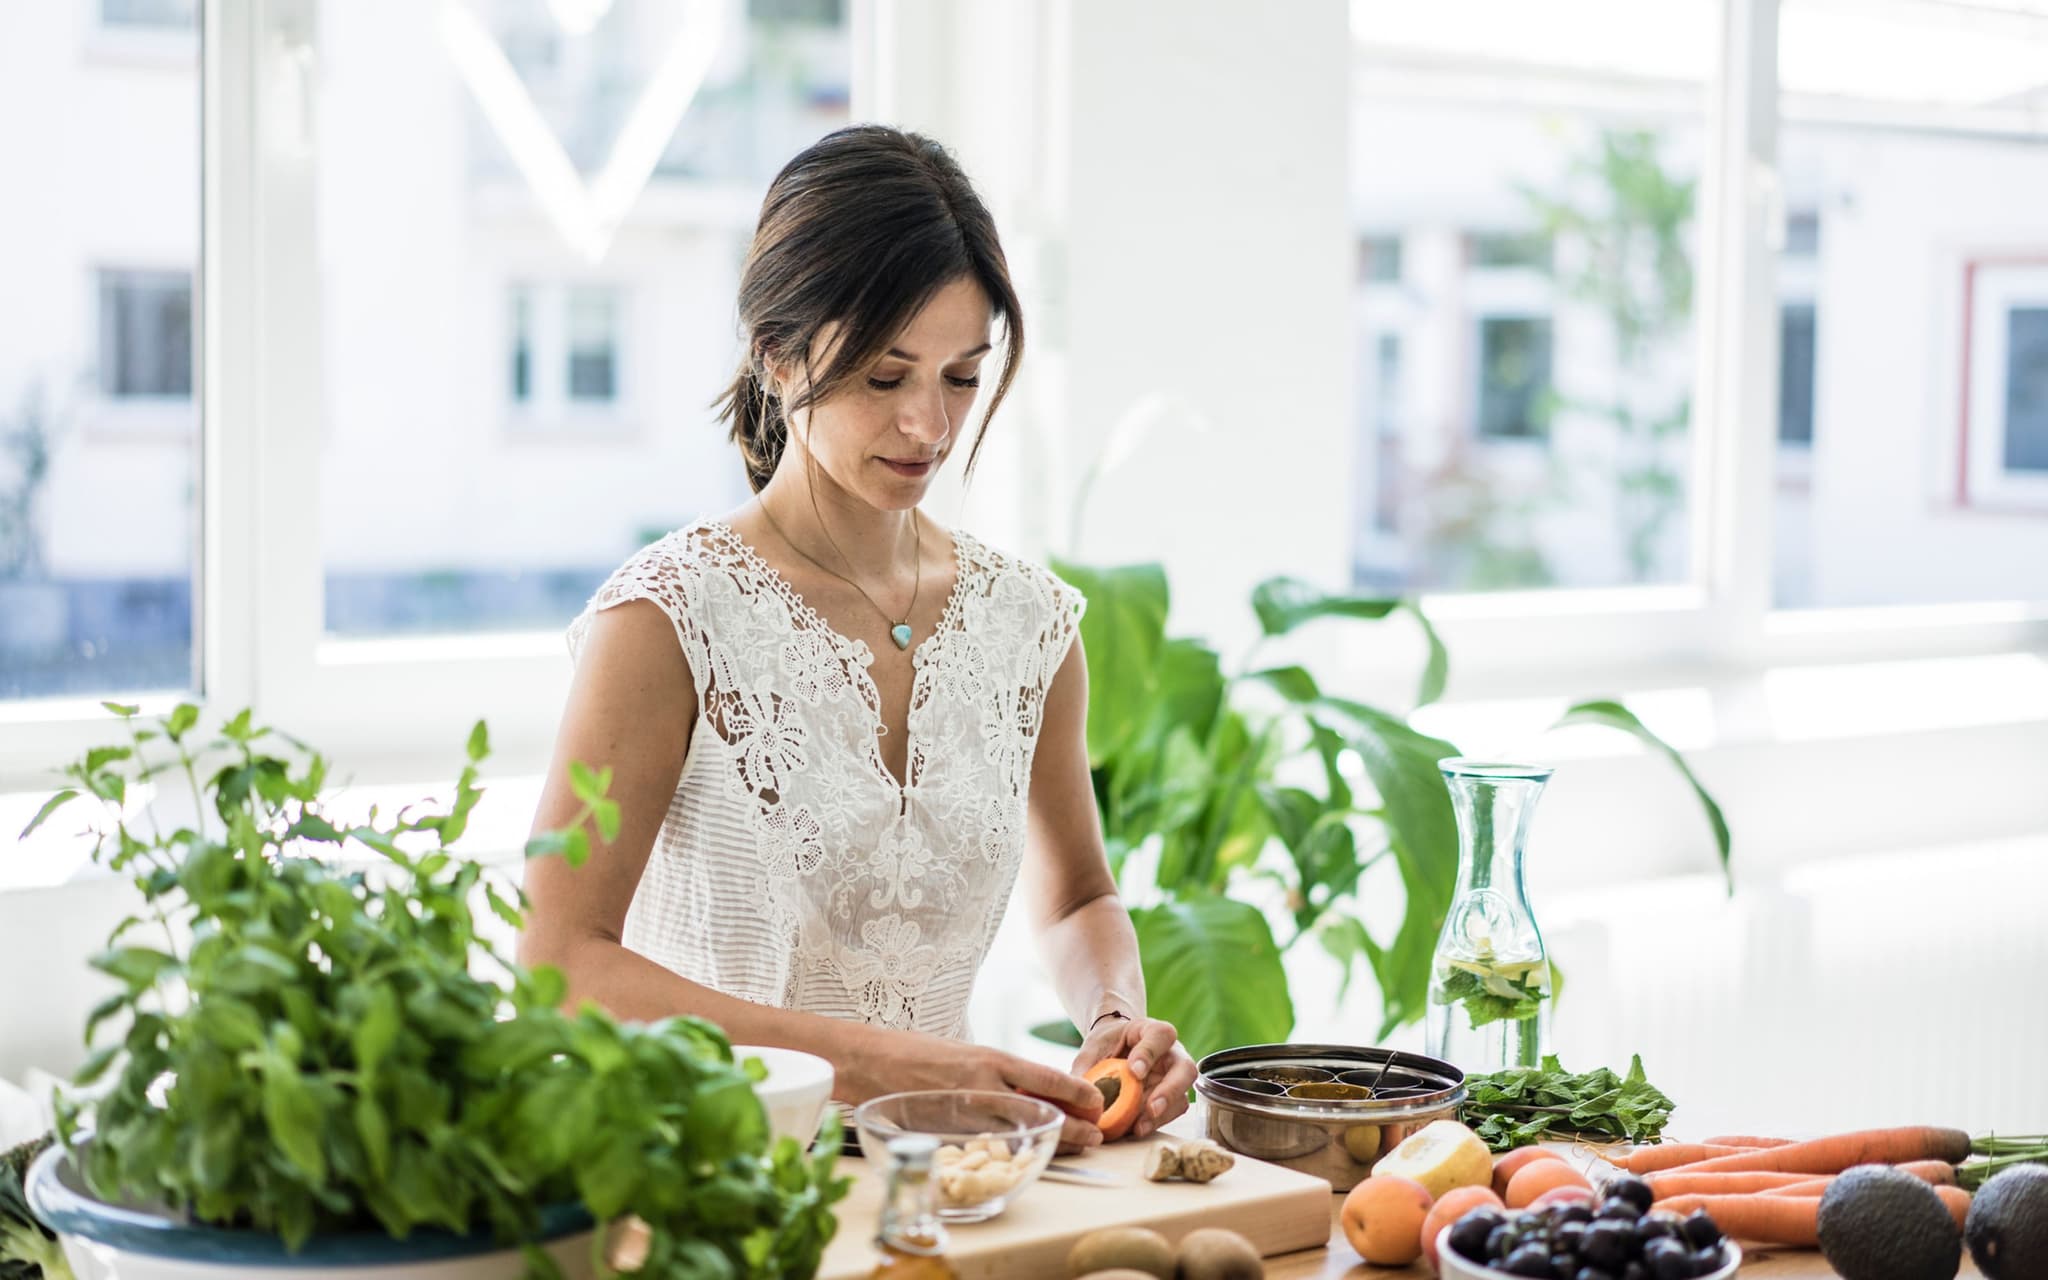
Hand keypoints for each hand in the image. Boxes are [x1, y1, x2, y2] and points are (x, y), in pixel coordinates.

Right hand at [840, 1024, 1106, 1154]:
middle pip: (1040, 1110)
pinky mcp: (948, 1133)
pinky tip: (1026, 1155)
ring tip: (1076, 1148)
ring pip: (1018, 1132)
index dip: (1075, 1091)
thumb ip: (996, 1072)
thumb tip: (1029, 1089)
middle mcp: (983, 1084)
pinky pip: (987, 1146)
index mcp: (990, 1058)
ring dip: (1049, 1141)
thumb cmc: (918, 1053)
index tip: (1096, 1100)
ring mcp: (965, 1111)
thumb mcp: (966, 1053)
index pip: (1044, 1076)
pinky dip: (1011, 1152)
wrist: (871, 1060)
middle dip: (1072, 1126)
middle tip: (1097, 1136)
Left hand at [1072, 1013, 1196, 1139]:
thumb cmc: (1106, 1045)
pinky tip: (1137, 1129)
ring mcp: (1174, 1076)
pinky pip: (1172, 1112)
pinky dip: (1157, 1122)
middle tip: (1151, 1107)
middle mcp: (1171, 1053)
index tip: (1134, 1072)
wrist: (1113, 1050)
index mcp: (1151, 1031)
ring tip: (1140, 1127)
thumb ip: (1087, 1067)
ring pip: (1182, 1095)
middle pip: (1185, 1068)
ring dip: (1163, 1114)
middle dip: (1169, 1091)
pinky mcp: (1171, 1097)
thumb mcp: (1093, 1049)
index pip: (1160, 1036)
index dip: (1150, 1053)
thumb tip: (1079, 1094)